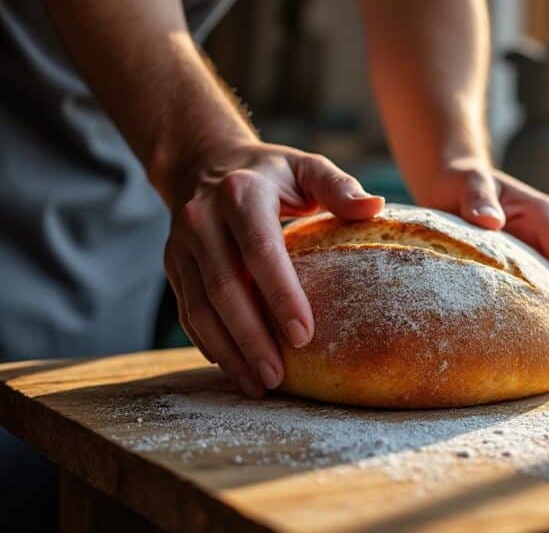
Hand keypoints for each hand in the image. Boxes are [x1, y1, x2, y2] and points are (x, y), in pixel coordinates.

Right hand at [163, 141, 383, 396]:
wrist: (205, 162)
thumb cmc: (272, 173)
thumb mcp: (306, 167)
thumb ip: (338, 187)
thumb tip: (376, 207)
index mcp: (242, 194)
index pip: (260, 252)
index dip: (281, 296)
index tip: (304, 336)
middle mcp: (203, 219)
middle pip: (225, 288)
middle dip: (251, 338)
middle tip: (278, 377)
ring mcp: (181, 245)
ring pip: (200, 308)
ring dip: (228, 351)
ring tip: (258, 385)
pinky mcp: (172, 265)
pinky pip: (187, 312)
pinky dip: (209, 344)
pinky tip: (234, 369)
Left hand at [425, 158, 548, 347]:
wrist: (450, 180)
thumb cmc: (460, 179)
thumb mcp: (468, 182)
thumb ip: (478, 197)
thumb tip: (490, 221)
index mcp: (543, 217)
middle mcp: (546, 235)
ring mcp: (534, 249)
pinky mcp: (519, 262)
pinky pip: (536, 289)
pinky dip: (541, 311)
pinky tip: (533, 338)